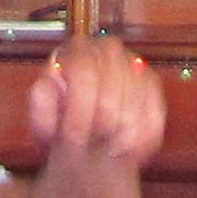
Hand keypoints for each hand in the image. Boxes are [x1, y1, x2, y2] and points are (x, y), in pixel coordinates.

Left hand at [26, 31, 163, 167]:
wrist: (85, 141)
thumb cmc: (62, 126)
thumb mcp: (43, 121)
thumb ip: (41, 104)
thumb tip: (46, 85)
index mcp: (75, 52)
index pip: (84, 70)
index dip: (80, 109)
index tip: (74, 137)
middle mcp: (106, 50)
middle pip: (113, 84)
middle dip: (103, 120)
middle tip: (94, 143)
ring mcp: (133, 64)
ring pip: (137, 97)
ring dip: (123, 129)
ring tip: (109, 148)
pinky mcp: (151, 84)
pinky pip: (155, 109)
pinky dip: (142, 133)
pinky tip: (127, 146)